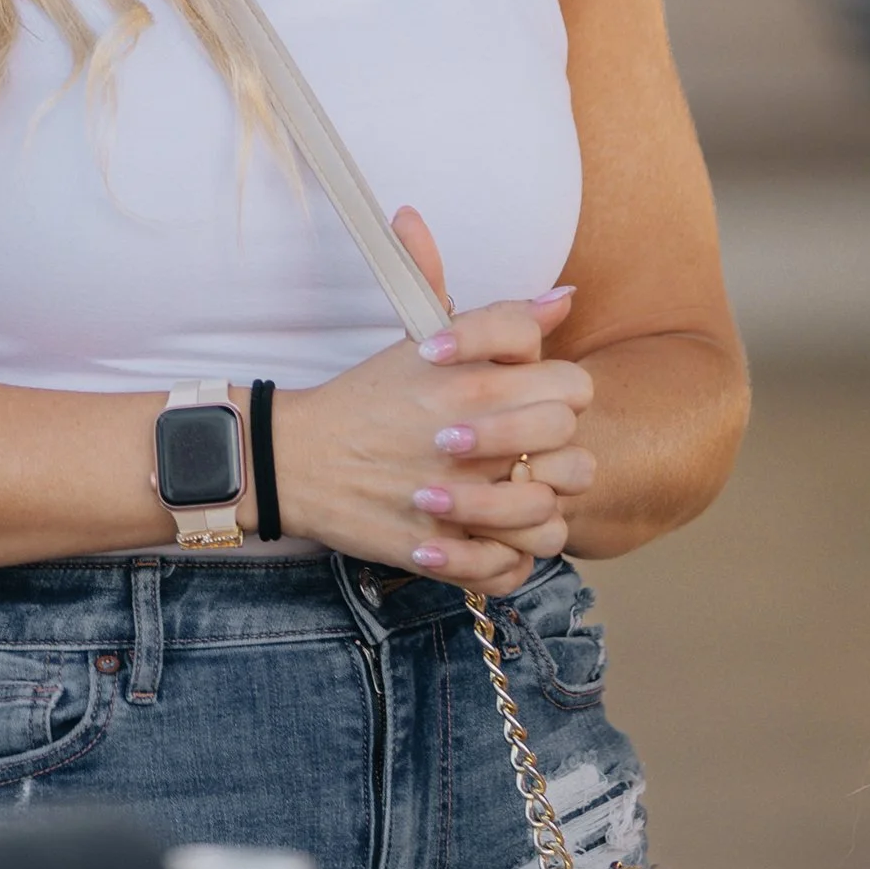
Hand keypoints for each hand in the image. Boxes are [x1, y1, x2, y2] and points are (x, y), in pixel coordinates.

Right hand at [271, 208, 591, 594]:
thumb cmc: (366, 396)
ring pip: (549, 518)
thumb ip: (496, 317)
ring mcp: (460, 502)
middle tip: (522, 453)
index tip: (520, 394)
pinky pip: (508, 571)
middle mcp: (478, 442)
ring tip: (508, 500)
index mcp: (478, 384)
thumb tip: (564, 296)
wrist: (296, 456)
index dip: (558, 390)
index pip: (572, 385)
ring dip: (536, 512)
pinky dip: (506, 562)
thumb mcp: (422, 334)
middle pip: (571, 453)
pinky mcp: (438, 551)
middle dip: (554, 453)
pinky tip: (485, 540)